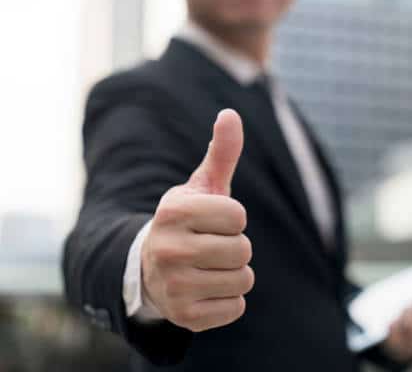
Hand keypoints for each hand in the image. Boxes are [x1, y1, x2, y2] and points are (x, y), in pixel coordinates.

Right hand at [141, 109, 253, 331]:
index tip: (213, 221)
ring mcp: (174, 286)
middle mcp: (168, 249)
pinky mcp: (184, 316)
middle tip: (210, 247)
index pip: (238, 217)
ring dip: (235, 273)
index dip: (234, 219)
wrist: (150, 268)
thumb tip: (231, 114)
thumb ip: (220, 153)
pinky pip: (237, 308)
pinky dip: (229, 300)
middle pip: (243, 249)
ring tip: (209, 268)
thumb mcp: (200, 187)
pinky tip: (206, 290)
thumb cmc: (187, 222)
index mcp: (173, 211)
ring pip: (243, 279)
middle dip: (235, 247)